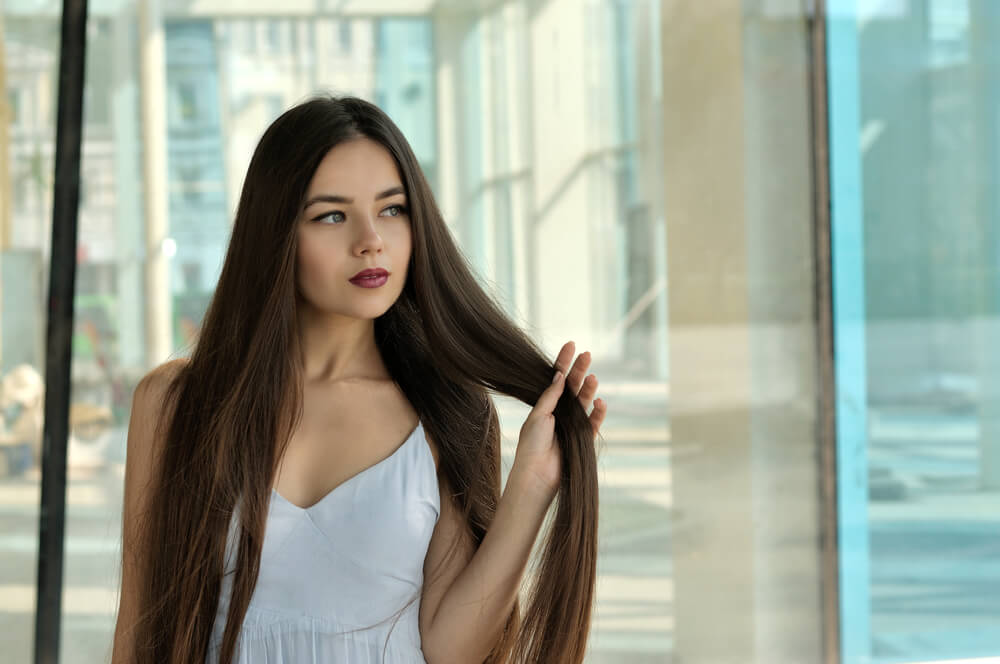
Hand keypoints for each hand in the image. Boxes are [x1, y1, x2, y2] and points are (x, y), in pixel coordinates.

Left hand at [512, 340, 607, 497]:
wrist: (537, 475)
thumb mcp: (538, 415)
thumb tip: (560, 375)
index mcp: (544, 405)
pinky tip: (600, 402)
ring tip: (592, 378)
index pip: (556, 379)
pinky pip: (593, 423)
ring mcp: (571, 425)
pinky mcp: (583, 440)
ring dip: (588, 390)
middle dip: (579, 370)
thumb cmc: (531, 445)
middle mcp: (559, 413)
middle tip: (586, 354)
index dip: (563, 361)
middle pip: (572, 387)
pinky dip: (597, 414)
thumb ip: (550, 396)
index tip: (571, 344)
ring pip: (583, 402)